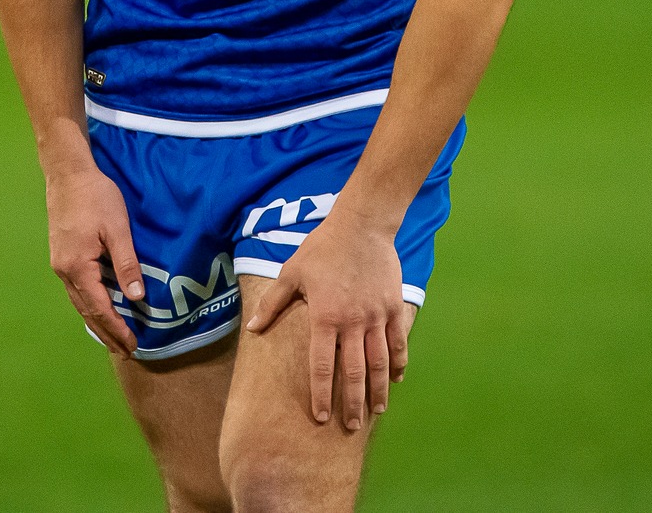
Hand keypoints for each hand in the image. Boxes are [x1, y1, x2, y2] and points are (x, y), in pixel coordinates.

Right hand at [44, 163, 145, 356]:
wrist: (68, 173)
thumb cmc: (96, 197)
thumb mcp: (117, 230)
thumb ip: (126, 264)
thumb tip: (137, 297)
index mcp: (78, 267)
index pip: (99, 308)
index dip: (116, 328)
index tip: (131, 345)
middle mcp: (64, 271)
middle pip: (86, 311)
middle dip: (106, 332)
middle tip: (125, 351)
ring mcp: (59, 264)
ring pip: (79, 301)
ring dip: (97, 321)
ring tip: (114, 336)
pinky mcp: (61, 255)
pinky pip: (76, 289)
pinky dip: (90, 304)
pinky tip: (99, 307)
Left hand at [244, 212, 408, 429]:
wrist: (362, 225)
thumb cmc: (323, 248)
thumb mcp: (292, 272)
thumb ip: (273, 303)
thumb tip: (253, 329)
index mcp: (325, 317)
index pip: (321, 366)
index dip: (321, 394)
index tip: (320, 416)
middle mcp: (353, 323)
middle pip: (354, 372)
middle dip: (352, 403)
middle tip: (351, 426)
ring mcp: (377, 317)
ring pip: (379, 363)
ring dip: (378, 390)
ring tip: (376, 411)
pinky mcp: (394, 308)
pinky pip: (399, 342)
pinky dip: (398, 363)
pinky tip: (396, 380)